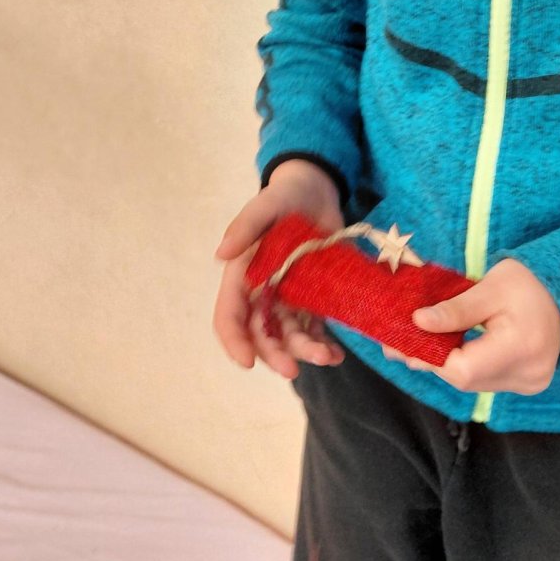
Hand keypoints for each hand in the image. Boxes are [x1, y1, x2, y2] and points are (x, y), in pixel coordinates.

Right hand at [212, 160, 346, 378]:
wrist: (317, 190)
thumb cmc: (285, 196)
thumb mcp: (265, 205)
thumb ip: (245, 227)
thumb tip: (221, 254)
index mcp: (242, 276)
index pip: (230, 317)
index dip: (235, 341)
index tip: (248, 361)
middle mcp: (262, 293)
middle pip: (262, 334)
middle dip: (275, 355)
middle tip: (294, 370)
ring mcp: (289, 298)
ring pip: (291, 336)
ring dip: (305, 351)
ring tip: (328, 357)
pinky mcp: (314, 297)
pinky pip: (316, 327)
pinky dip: (325, 343)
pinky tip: (338, 352)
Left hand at [381, 259, 559, 395]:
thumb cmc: (530, 282)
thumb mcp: (490, 288)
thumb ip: (455, 309)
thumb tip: (417, 322)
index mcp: (522, 347)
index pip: (463, 368)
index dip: (430, 356)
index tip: (403, 339)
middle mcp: (529, 373)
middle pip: (466, 378)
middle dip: (431, 359)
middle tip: (398, 342)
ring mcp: (530, 383)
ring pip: (473, 382)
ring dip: (446, 363)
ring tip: (417, 343)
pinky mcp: (528, 383)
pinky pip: (486, 380)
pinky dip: (465, 365)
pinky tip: (448, 349)